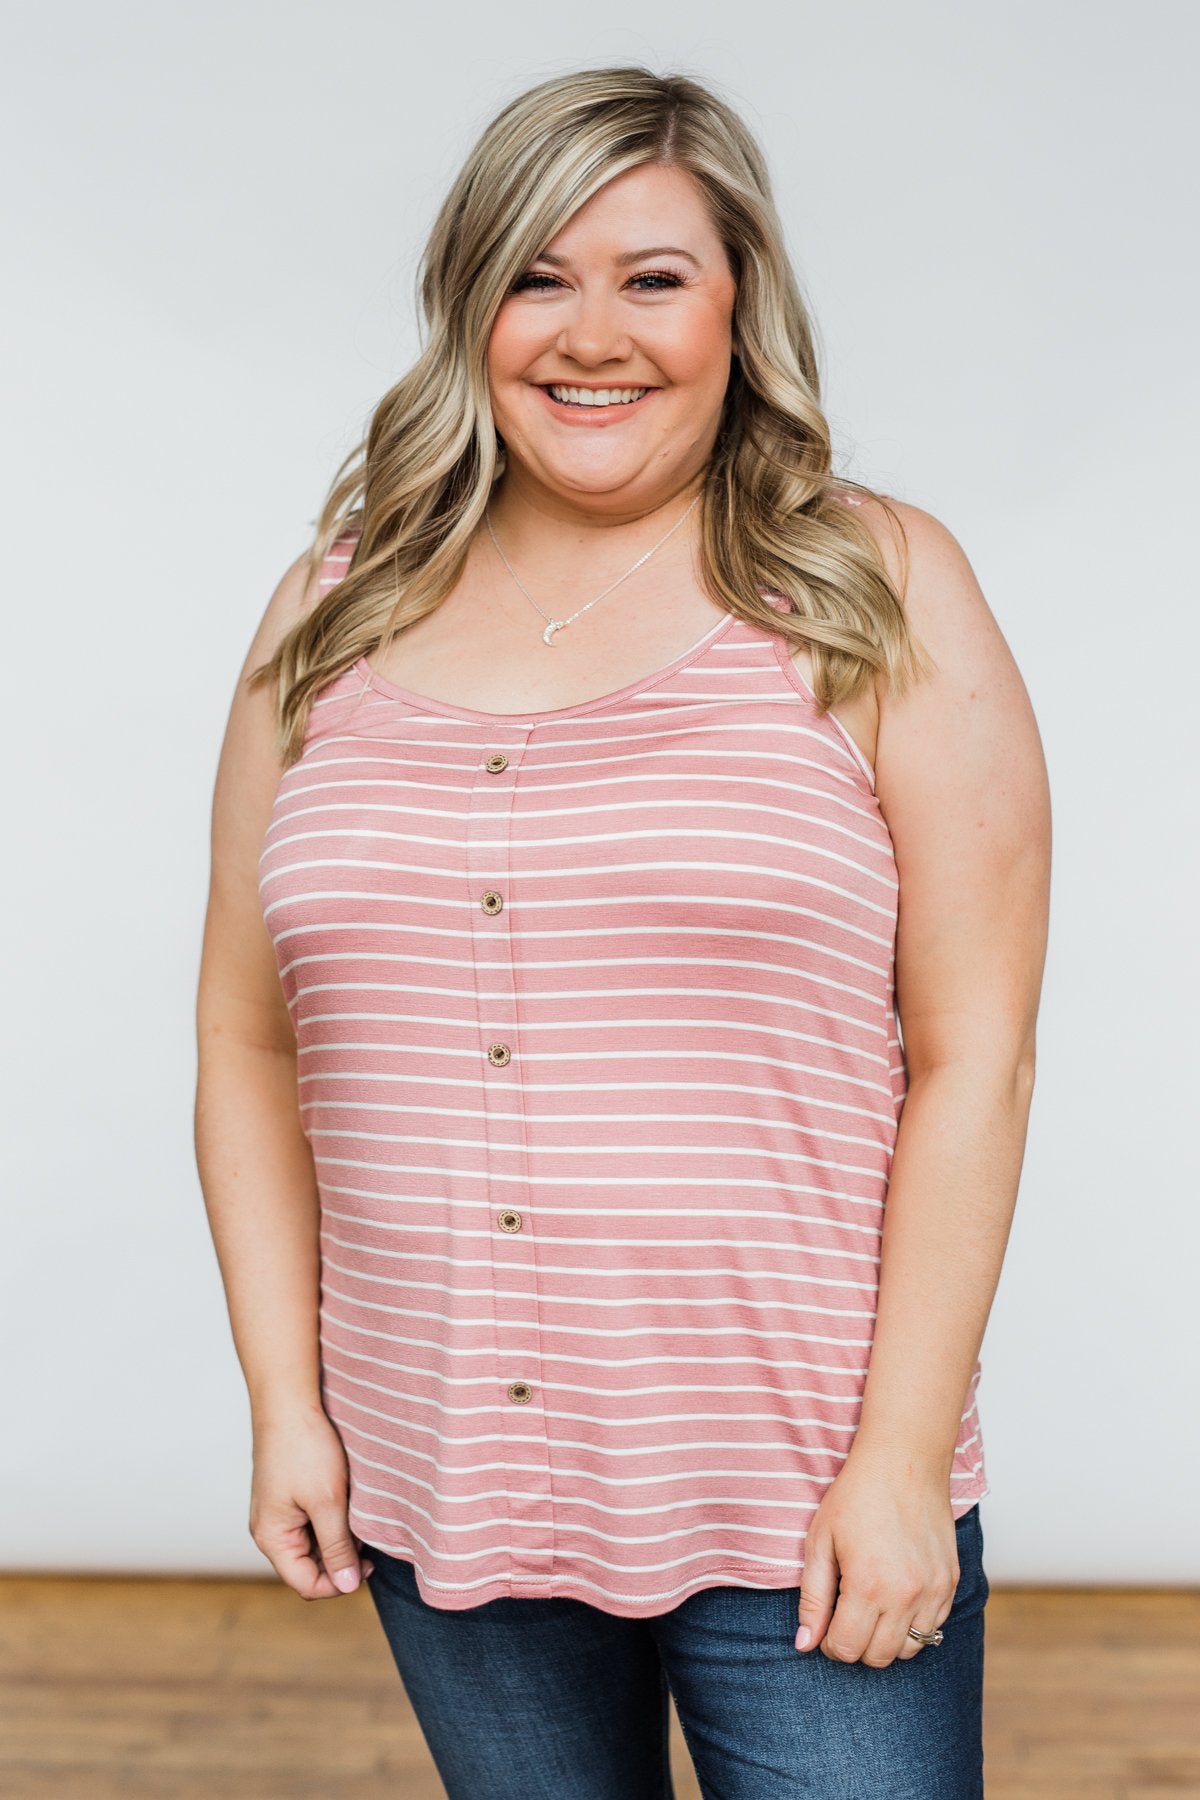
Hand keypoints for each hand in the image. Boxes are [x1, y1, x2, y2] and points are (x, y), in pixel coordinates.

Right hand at [249, 1405, 374, 1598]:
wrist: (289, 1401)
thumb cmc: (305, 1448)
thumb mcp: (328, 1502)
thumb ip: (337, 1547)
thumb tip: (347, 1586)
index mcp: (272, 1538)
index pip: (306, 1583)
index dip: (339, 1583)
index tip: (368, 1564)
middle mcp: (269, 1530)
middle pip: (308, 1567)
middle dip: (339, 1560)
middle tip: (369, 1539)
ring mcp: (277, 1512)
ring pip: (312, 1544)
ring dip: (337, 1539)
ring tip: (359, 1517)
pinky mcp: (286, 1496)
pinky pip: (310, 1523)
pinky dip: (331, 1520)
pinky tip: (348, 1503)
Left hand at [794, 1452, 959, 1667]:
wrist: (904, 1460)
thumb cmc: (856, 1496)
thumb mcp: (820, 1541)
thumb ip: (812, 1598)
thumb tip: (805, 1644)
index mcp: (867, 1586)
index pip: (847, 1649)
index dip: (829, 1643)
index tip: (826, 1625)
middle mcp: (905, 1596)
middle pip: (878, 1657)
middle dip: (856, 1645)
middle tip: (846, 1615)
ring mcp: (933, 1591)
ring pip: (910, 1649)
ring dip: (886, 1639)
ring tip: (872, 1606)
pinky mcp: (951, 1582)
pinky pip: (933, 1627)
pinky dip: (913, 1624)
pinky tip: (897, 1596)